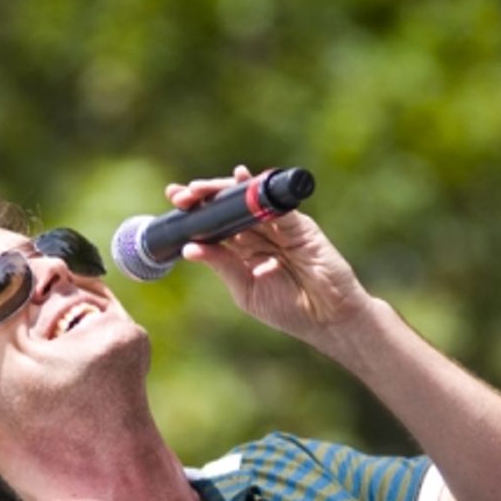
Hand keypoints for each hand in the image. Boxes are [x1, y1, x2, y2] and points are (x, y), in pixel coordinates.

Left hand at [166, 165, 371, 341]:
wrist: (327, 318)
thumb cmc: (288, 309)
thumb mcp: (246, 290)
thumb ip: (222, 267)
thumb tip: (189, 249)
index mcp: (243, 251)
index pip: (215, 226)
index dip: (195, 213)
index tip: (173, 201)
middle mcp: (259, 235)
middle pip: (228, 208)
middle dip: (204, 198)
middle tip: (181, 194)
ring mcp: (279, 227)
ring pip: (247, 201)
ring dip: (223, 192)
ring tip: (199, 190)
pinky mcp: (300, 225)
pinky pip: (276, 204)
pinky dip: (258, 192)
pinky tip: (241, 181)